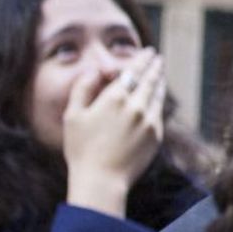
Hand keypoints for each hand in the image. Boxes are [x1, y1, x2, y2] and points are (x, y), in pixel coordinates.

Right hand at [62, 51, 165, 216]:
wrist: (102, 179)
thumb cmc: (81, 148)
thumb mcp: (73, 115)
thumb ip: (83, 89)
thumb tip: (94, 71)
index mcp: (114, 98)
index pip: (133, 71)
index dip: (142, 60)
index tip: (149, 52)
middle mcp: (136, 106)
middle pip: (150, 80)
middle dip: (154, 67)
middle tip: (158, 58)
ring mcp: (149, 121)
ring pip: (157, 96)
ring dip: (159, 82)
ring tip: (159, 74)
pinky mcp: (156, 135)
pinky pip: (158, 113)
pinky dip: (158, 101)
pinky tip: (156, 99)